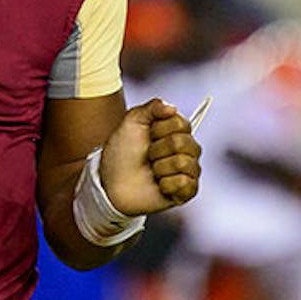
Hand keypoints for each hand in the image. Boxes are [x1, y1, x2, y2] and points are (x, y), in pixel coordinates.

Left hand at [99, 98, 200, 214]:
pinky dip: (166, 184)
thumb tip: (172, 107)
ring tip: (152, 171)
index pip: (181, 123)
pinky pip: (185, 183)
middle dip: (157, 150)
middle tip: (147, 156)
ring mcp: (188, 170)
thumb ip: (152, 107)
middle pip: (183, 143)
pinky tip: (159, 185)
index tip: (148, 135)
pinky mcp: (187, 191)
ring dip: (160, 167)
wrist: (112, 181)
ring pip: (184, 163)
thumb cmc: (122, 152)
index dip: (159, 130)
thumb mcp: (132, 121)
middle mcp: (187, 149)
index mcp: (177, 130)